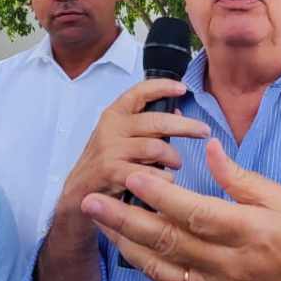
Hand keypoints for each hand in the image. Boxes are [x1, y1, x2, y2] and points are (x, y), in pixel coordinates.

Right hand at [59, 79, 210, 206]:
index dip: (163, 87)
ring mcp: (111, 150)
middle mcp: (111, 128)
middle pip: (157, 121)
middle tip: (203, 131)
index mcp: (115, 114)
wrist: (77, 193)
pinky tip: (162, 182)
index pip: (139, 92)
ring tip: (175, 165)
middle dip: (186, 126)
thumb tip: (177, 111)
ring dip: (173, 158)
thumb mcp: (120, 137)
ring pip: (156, 148)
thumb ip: (146, 124)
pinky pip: (150, 174)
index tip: (183, 88)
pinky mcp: (112, 172)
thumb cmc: (105, 162)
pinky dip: (163, 179)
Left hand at [82, 138, 280, 280]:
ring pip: (160, 264)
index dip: (160, 196)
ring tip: (97, 220)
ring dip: (124, 241)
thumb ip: (239, 177)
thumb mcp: (279, 198)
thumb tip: (208, 147)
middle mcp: (227, 261)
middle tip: (91, 200)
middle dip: (125, 219)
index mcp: (248, 230)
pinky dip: (142, 263)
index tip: (132, 176)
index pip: (195, 212)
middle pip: (168, 240)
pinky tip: (123, 244)